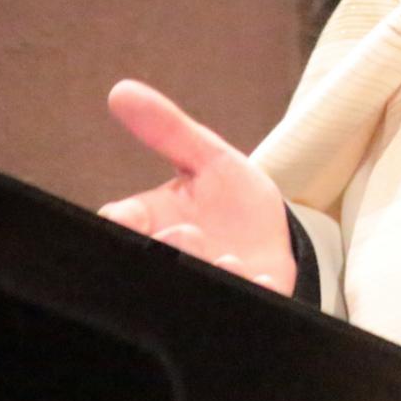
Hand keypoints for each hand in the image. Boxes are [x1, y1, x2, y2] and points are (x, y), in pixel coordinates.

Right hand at [96, 79, 296, 292]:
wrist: (280, 243)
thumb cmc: (232, 204)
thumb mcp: (207, 158)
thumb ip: (168, 129)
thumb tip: (121, 91)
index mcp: (150, 231)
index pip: (120, 229)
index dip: (123, 224)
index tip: (130, 217)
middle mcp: (170, 268)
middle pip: (151, 265)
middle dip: (167, 250)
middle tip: (183, 232)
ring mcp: (203, 294)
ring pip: (191, 291)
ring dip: (207, 271)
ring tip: (226, 256)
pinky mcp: (240, 309)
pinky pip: (239, 310)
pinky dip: (247, 294)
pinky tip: (258, 280)